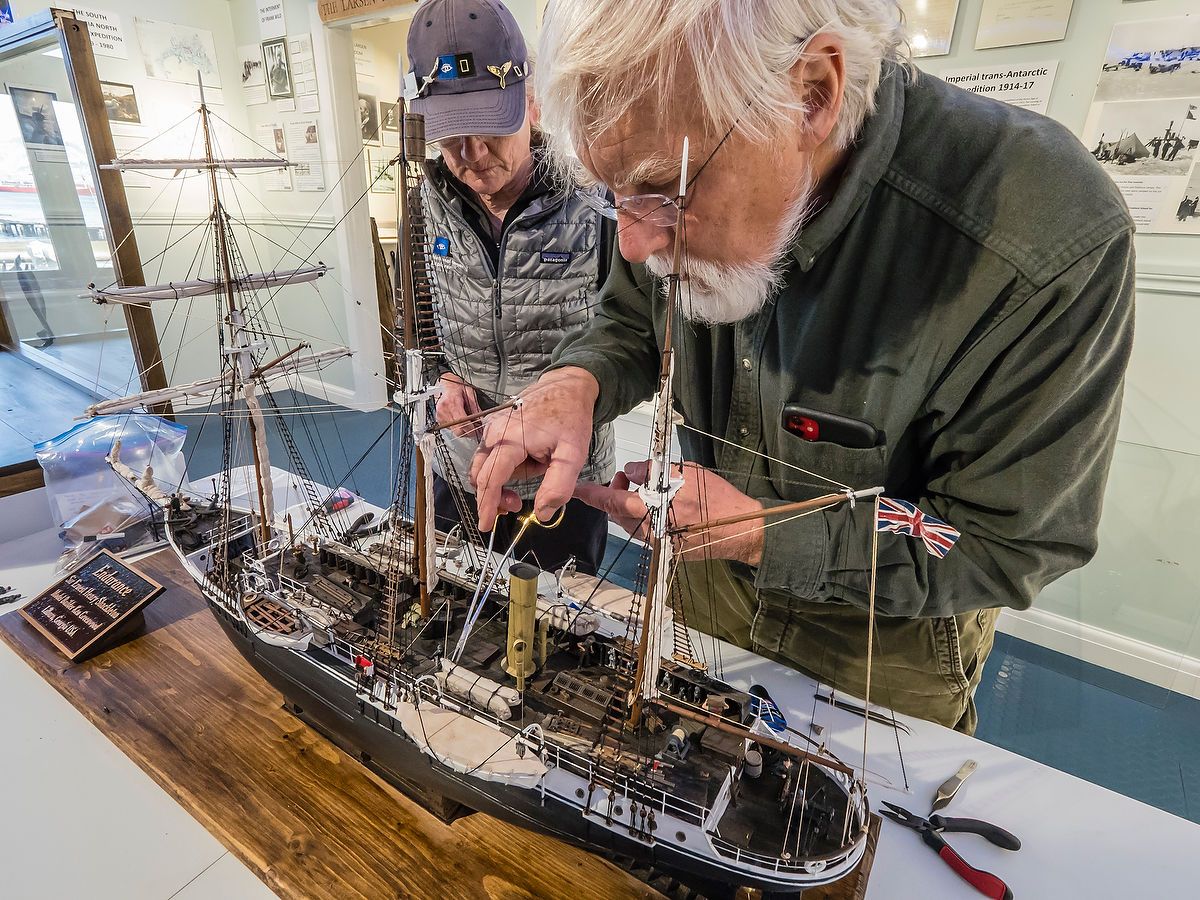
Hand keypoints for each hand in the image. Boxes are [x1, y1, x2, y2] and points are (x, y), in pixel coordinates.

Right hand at [435, 373, 481, 437]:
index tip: (477, 430)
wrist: (446, 383)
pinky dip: (456, 427)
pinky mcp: (438, 418)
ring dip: (462, 430)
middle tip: (474, 428)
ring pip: (454, 431)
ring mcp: (440, 415)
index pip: (462, 422)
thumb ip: (475, 408)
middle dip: (468, 432)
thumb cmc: (457, 386)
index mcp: (452, 402)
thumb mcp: (470, 393)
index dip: (471, 429)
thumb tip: (480, 420)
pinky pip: (449, 428)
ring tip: (467, 422)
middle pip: (458, 430)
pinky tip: (459, 420)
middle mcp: (444, 410)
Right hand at [470, 366, 599, 530]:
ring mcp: (492, 428)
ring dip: (500, 480)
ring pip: (485, 466)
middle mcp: (493, 433)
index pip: (489, 480)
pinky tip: (529, 461)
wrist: (568, 387)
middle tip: (517, 504)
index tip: (485, 525)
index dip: (486, 505)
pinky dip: (503, 467)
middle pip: (480, 475)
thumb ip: (558, 487)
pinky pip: (491, 455)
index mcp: (509, 440)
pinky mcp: (495, 427)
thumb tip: (542, 514)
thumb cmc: (571, 418)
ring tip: (533, 473)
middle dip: (494, 496)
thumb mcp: (572, 456)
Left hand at [574, 460, 765, 565]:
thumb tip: (633, 471)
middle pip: (617, 513)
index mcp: (655, 508)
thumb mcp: (685, 471)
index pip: (612, 500)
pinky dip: (642, 516)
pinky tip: (657, 505)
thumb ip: (653, 471)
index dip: (592, 494)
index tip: (578, 490)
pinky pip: (643, 531)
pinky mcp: (665, 548)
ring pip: (628, 522)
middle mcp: (652, 529)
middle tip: (625, 479)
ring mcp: (658, 541)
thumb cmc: (718, 499)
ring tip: (643, 490)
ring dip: (628, 505)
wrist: (741, 528)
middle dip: (614, 494)